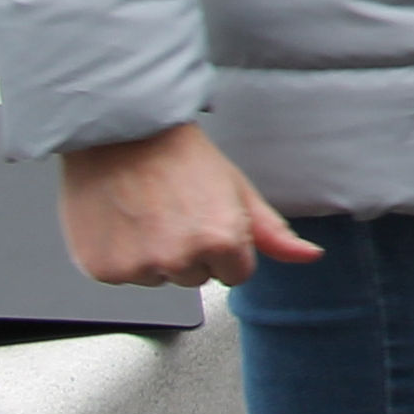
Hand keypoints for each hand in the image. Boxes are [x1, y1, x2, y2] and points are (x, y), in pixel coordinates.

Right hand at [58, 122, 319, 287]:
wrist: (122, 134)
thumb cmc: (179, 156)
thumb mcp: (238, 189)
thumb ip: (274, 232)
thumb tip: (309, 256)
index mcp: (221, 242)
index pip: (237, 274)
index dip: (227, 247)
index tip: (209, 219)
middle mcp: (179, 260)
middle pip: (197, 278)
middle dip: (192, 252)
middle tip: (176, 211)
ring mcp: (138, 268)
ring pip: (160, 278)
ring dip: (157, 255)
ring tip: (149, 212)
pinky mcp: (103, 271)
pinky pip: (124, 277)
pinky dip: (123, 256)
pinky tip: (124, 222)